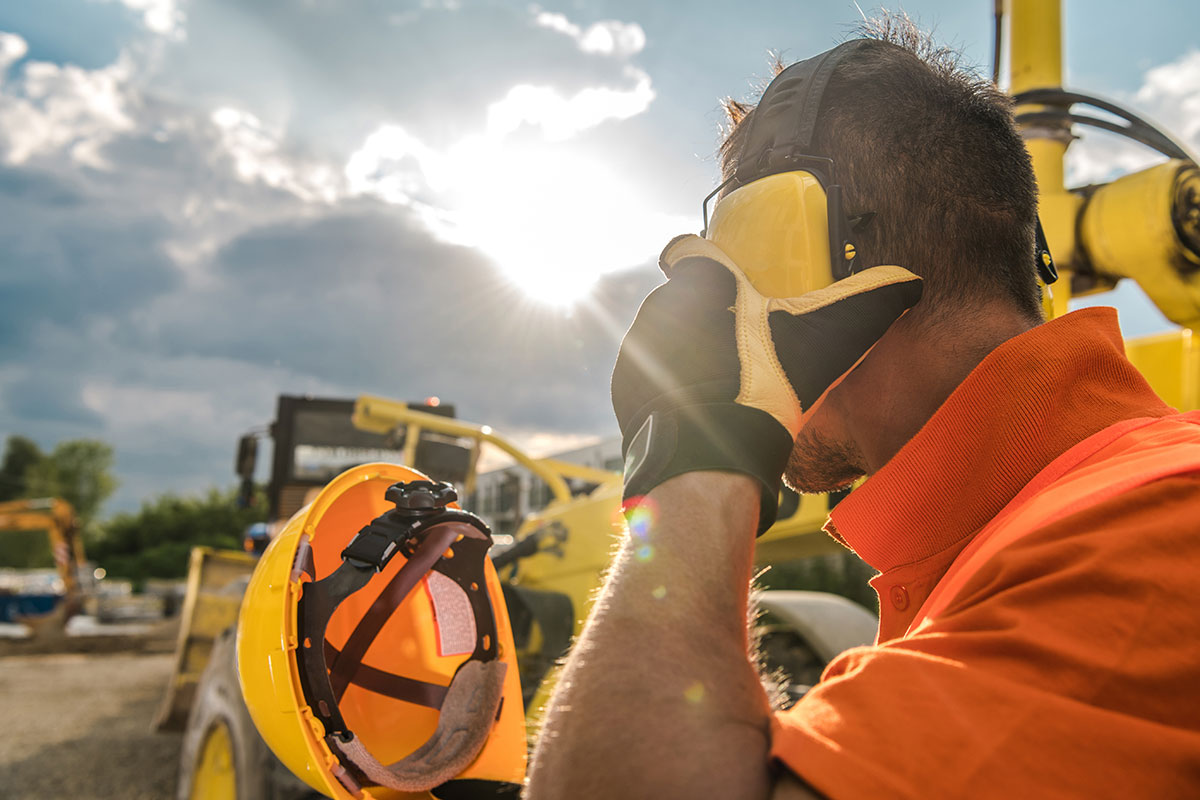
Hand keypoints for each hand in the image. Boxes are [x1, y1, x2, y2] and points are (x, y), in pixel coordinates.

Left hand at [611, 234, 920, 531]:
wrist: (709, 459)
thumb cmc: (767, 388)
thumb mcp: (829, 340)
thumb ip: (869, 303)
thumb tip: (911, 282)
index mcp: (702, 282)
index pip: (688, 249)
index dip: (707, 262)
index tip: (728, 282)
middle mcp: (659, 306)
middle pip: (685, 299)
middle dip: (710, 316)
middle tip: (745, 347)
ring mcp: (636, 348)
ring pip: (665, 337)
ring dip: (689, 352)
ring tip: (726, 382)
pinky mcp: (623, 388)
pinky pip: (648, 376)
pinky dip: (669, 387)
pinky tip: (701, 408)